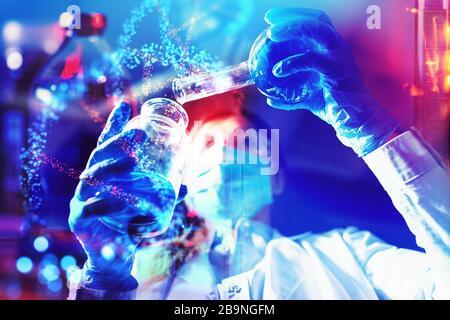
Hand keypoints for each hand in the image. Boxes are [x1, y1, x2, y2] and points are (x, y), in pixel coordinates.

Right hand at [68, 102, 185, 290]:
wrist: (114, 257)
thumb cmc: (130, 225)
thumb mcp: (147, 207)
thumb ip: (163, 196)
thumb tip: (185, 186)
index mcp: (105, 176)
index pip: (107, 146)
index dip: (114, 126)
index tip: (125, 106)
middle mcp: (90, 183)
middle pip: (100, 156)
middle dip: (119, 143)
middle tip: (140, 134)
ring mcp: (82, 199)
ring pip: (92, 178)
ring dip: (112, 167)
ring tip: (132, 160)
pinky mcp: (79, 219)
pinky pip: (90, 207)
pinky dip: (104, 202)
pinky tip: (117, 197)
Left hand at [259, 8, 399, 155]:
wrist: (354, 121)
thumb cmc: (335, 107)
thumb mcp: (308, 99)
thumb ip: (290, 97)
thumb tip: (270, 100)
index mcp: (332, 50)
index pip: (315, 23)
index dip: (294, 17)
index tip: (272, 20)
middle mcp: (338, 48)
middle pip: (315, 20)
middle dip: (291, 15)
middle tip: (269, 20)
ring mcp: (338, 56)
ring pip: (315, 30)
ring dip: (292, 29)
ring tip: (271, 36)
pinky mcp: (335, 69)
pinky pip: (310, 60)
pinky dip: (291, 63)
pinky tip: (277, 71)